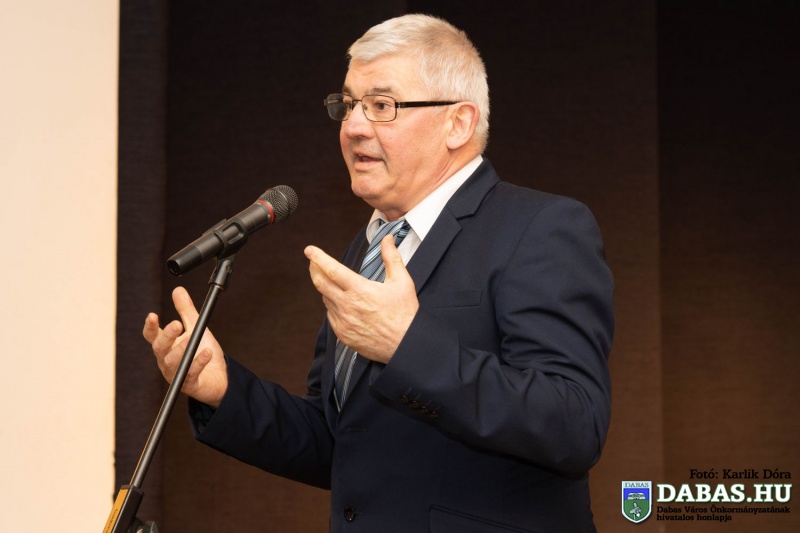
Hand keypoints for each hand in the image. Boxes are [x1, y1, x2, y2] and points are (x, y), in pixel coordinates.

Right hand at [142, 287, 227, 407]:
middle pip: (160, 348)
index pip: (152, 336)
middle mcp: (166, 360)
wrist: (218, 377)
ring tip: (192, 338)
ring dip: (181, 349)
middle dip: (167, 336)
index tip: (152, 315)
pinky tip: (207, 353)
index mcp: (166, 346)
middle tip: (177, 324)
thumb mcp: (196, 328)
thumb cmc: (203, 352)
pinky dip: (198, 363)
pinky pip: (191, 373)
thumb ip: (185, 311)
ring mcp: (176, 374)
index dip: (150, 327)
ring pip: (172, 362)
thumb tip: (178, 290)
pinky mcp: (189, 384)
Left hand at [305, 235, 417, 363]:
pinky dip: (333, 306)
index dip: (318, 258)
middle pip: (320, 283)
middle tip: (313, 262)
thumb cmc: (405, 314)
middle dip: (314, 269)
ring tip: (329, 280)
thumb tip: (387, 240)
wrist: (405, 345)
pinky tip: (340, 302)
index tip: (310, 250)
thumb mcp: (402, 282)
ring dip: (325, 288)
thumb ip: (392, 258)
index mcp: (360, 290)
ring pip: (326, 299)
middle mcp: (347, 306)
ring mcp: (343, 321)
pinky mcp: (343, 334)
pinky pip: (331, 316)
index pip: (332, 270)